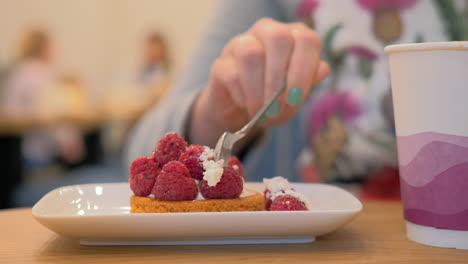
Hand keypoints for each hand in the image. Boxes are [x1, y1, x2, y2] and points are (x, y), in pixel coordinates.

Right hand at [190, 18, 328, 146]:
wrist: (242, 114)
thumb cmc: (275, 101)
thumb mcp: (296, 97)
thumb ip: (309, 82)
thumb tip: (323, 69)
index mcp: (293, 37)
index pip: (306, 39)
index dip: (304, 68)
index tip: (296, 97)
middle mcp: (267, 33)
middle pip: (277, 37)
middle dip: (280, 76)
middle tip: (278, 105)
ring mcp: (240, 45)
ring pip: (250, 53)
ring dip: (259, 88)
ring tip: (261, 111)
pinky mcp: (221, 63)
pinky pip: (231, 74)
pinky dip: (242, 96)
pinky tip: (247, 107)